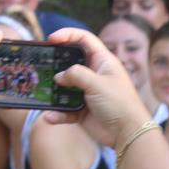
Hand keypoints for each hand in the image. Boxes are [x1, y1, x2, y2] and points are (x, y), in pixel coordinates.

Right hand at [44, 29, 149, 148]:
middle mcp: (94, 75)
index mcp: (103, 62)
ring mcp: (88, 93)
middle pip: (71, 62)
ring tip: (43, 91)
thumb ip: (76, 75)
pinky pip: (65, 109)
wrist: (127, 134)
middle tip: (41, 65)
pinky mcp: (83, 110)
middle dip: (56, 63)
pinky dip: (58, 113)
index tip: (51, 38)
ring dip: (54, 91)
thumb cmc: (119, 103)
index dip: (68, 35)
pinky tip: (50, 116)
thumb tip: (59, 76)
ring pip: (65, 87)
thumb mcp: (97, 83)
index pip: (84, 39)